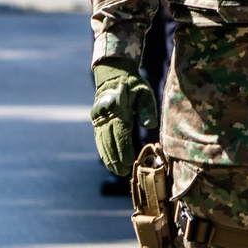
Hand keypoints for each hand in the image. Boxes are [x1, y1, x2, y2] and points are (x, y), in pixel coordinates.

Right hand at [90, 61, 153, 177]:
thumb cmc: (133, 85)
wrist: (113, 75)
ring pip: (102, 142)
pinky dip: (103, 151)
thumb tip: (150, 126)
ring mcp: (99, 119)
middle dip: (116, 159)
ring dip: (109, 158)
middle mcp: (106, 117)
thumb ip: (147, 108)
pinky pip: (99, 139)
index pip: (120, 133)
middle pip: (110, 141)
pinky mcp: (97, 121)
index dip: (124, 149)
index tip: (130, 162)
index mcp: (118, 110)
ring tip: (117, 171)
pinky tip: (108, 161)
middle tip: (123, 172)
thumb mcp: (144, 92)